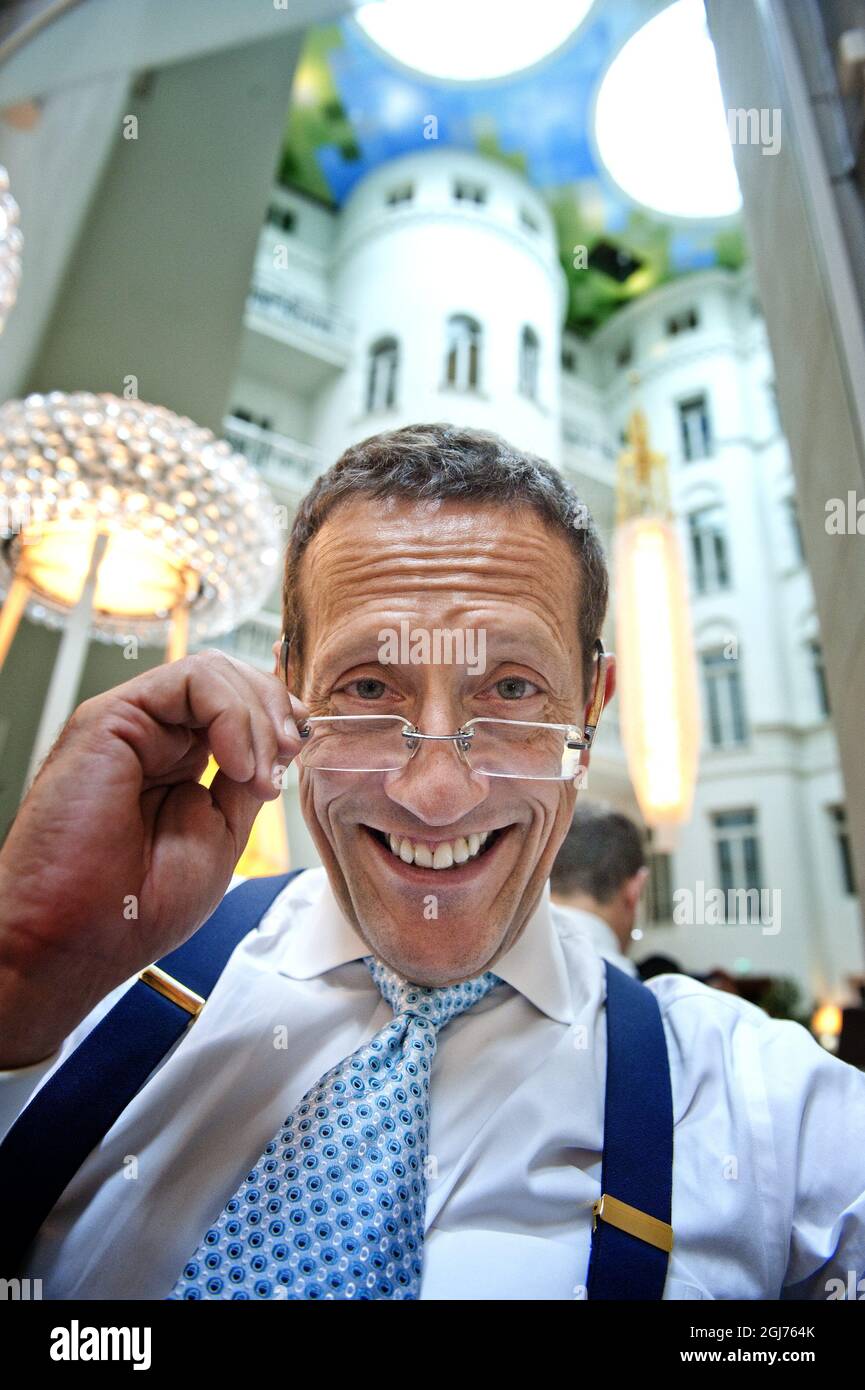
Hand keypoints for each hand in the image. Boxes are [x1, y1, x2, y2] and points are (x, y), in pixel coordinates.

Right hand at [0, 650, 306, 1066]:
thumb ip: (247, 782)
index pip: (239, 707)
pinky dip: (231, 714)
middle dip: (277, 714)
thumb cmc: (136, 907)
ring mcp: (133, 724)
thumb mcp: (220, 837)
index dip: (280, 717)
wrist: (78, 938)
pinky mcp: (112, 717)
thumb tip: (283, 742)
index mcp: (179, 764)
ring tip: (260, 773)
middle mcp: (155, 737)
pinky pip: (191, 679)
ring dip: (258, 717)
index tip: (303, 750)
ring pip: (216, 672)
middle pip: (233, 681)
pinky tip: (235, 764)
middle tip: (289, 759)